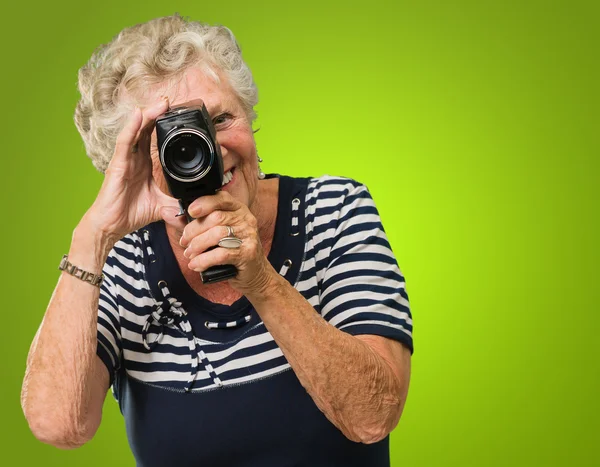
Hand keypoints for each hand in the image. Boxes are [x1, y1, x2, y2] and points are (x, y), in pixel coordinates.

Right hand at [81, 97, 178, 243]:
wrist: (113, 225)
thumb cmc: (133, 212)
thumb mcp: (163, 206)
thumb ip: (178, 203)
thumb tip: (197, 208)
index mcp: (147, 164)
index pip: (159, 140)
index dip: (168, 128)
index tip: (183, 118)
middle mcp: (137, 157)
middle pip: (149, 130)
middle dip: (161, 115)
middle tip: (174, 103)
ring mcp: (127, 159)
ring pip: (138, 130)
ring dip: (149, 115)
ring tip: (162, 103)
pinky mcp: (118, 163)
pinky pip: (125, 141)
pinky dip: (132, 127)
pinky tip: (138, 114)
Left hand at [179, 191, 276, 295]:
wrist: (254, 273)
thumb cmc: (232, 251)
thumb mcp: (217, 233)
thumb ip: (195, 223)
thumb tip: (167, 212)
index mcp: (238, 210)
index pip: (222, 198)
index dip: (204, 203)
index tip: (190, 211)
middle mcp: (246, 220)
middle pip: (216, 218)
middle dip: (194, 230)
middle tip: (184, 242)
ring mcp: (248, 236)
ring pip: (217, 235)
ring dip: (198, 245)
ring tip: (189, 254)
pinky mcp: (248, 253)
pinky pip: (221, 254)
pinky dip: (204, 260)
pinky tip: (196, 264)